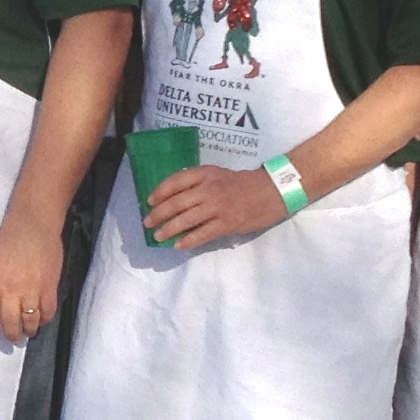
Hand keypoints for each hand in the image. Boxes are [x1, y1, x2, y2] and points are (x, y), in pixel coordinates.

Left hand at [0, 210, 64, 345]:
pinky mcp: (50, 287)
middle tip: (13, 339)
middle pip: (10, 322)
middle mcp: (11, 289)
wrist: (33, 224)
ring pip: (30, 320)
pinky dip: (45, 319)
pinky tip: (42, 320)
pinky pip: (47, 311)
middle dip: (11, 335)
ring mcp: (32, 289)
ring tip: (28, 333)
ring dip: (28, 331)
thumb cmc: (9, 238)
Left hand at [145, 163, 289, 250]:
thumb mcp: (218, 174)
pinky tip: (178, 245)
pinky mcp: (226, 223)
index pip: (176, 181)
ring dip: (168, 229)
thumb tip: (175, 196)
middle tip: (147, 223)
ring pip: (186, 219)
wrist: (272, 191)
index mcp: (206, 174)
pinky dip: (188, 240)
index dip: (160, 192)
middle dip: (158, 214)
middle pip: (177, 202)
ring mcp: (218, 207)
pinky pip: (202, 234)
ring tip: (158, 236)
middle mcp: (209, 189)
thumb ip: (198, 182)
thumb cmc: (243, 183)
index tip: (149, 201)